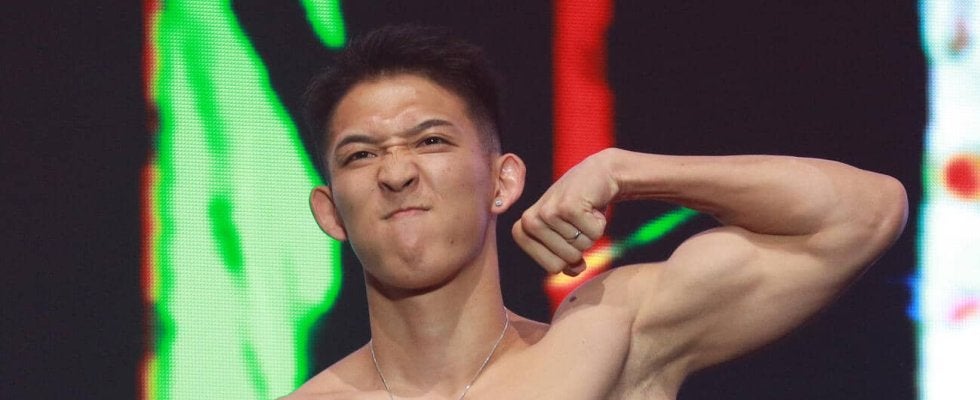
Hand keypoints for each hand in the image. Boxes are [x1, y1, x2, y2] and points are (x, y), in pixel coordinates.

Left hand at [512, 149, 618, 275]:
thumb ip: (564, 260)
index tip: (567, 235)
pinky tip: (591, 207)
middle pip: (567, 260)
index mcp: (523, 230)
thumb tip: (574, 270)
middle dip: (581, 245)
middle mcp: (530, 221)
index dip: (567, 257)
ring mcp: (548, 212)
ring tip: (583, 213)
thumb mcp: (565, 235)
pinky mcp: (568, 206)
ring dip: (590, 232)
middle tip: (578, 222)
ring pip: (581, 247)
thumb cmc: (578, 209)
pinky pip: (594, 234)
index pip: (552, 268)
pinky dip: (600, 223)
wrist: (597, 176)